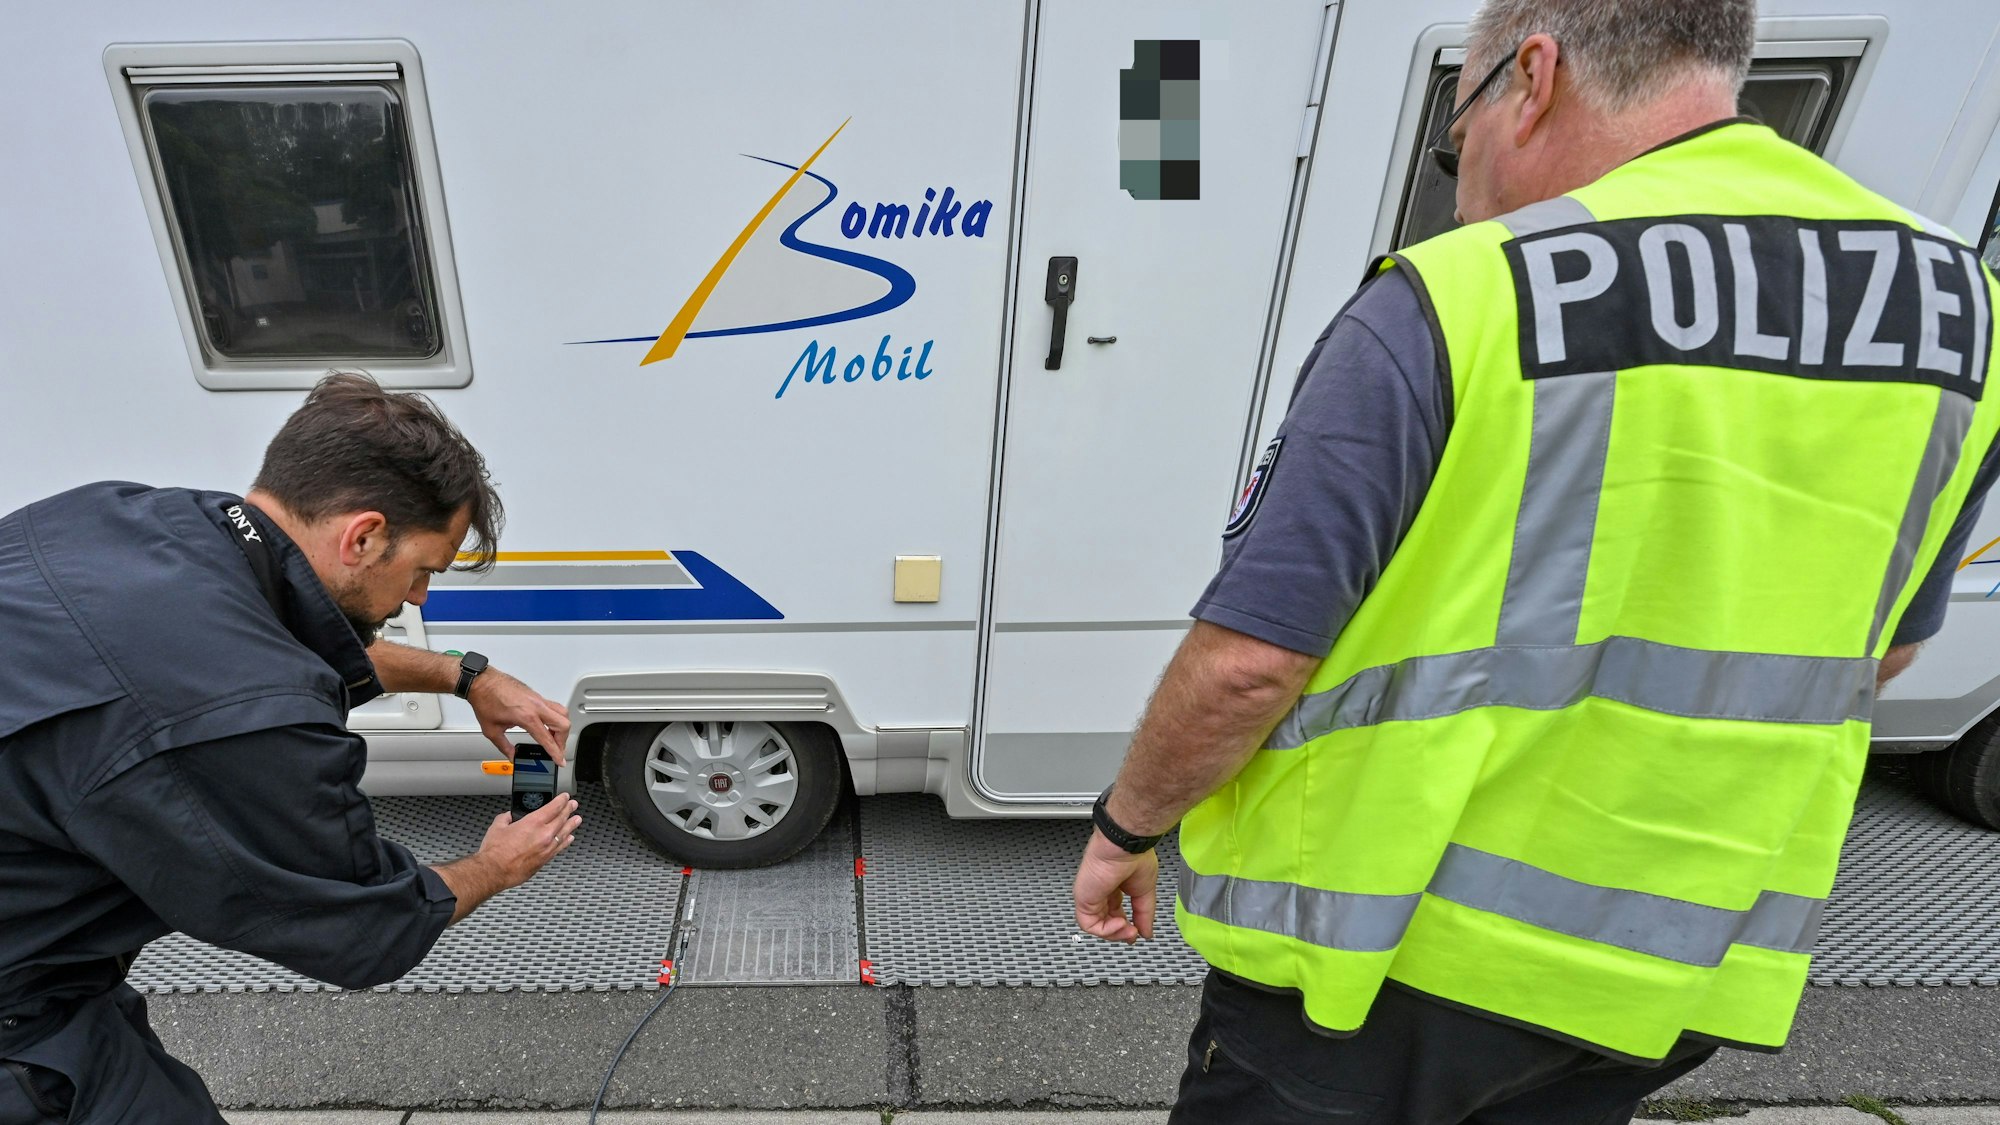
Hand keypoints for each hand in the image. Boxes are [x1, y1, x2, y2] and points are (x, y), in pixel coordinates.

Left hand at [468, 667, 570, 763]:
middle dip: (563, 740)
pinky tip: (546, 724)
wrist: (482, 682)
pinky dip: (555, 717)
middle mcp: (536, 706)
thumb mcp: (492, 731)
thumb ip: (504, 747)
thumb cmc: (485, 700)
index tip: (560, 760)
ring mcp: (538, 699)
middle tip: (557, 749)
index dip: (555, 753)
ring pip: (563, 712)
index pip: (547, 739)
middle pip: (564, 724)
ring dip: (562, 727)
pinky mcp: (537, 695)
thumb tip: (512, 755)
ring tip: (554, 737)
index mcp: (526, 717)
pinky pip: (554, 706)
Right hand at [476, 793, 580, 890]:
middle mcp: (543, 835)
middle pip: (561, 819)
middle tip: (574, 805)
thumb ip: (506, 818)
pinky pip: (560, 847)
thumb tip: (508, 817)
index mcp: (533, 823)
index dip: (561, 800)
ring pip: (564, 833)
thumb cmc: (495, 852)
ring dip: (571, 825)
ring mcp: (546, 848)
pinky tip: (569, 838)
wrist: (494, 871)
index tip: (565, 797)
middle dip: (568, 810)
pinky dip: (566, 841)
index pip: (553, 807)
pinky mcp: (545, 860)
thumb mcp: (497, 827)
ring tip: (577, 819)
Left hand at [1073, 828, 1158, 943]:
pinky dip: (1106, 930)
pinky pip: (1089, 925)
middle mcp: (1100, 891)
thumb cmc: (1135, 857)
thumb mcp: (1145, 891)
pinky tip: (1120, 923)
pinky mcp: (1083, 898)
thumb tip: (1147, 932)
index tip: (1136, 932)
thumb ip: (1145, 914)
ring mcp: (1090, 895)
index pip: (1114, 913)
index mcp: (1114, 887)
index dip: (1124, 927)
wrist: (1126, 847)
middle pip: (1105, 922)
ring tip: (1129, 929)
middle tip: (1134, 934)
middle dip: (1121, 933)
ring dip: (1115, 933)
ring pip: (1096, 927)